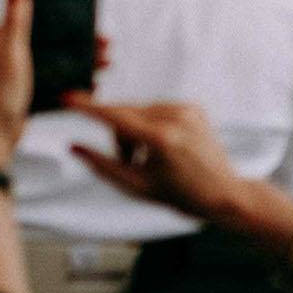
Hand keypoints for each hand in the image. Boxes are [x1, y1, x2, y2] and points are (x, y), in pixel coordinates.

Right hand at [65, 96, 251, 225]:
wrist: (226, 194)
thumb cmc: (181, 195)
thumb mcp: (137, 187)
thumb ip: (102, 165)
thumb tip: (74, 147)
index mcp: (162, 139)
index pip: (115, 117)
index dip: (88, 108)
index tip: (66, 97)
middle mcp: (175, 118)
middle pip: (124, 114)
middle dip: (118, 135)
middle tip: (128, 160)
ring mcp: (187, 110)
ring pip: (138, 110)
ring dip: (134, 129)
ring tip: (149, 155)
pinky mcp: (193, 107)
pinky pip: (156, 108)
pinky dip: (151, 123)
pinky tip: (164, 144)